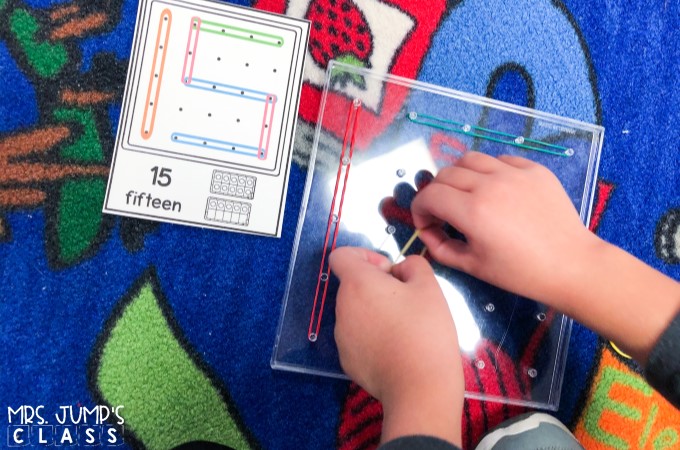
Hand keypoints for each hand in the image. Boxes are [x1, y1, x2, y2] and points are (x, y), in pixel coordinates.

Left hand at [330, 247, 463, 445]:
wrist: (420, 388)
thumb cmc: (425, 331)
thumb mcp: (429, 287)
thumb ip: (412, 265)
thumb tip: (398, 271)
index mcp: (357, 284)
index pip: (341, 255)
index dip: (364, 255)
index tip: (388, 271)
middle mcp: (342, 308)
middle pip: (352, 285)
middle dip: (376, 286)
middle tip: (407, 301)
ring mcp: (342, 337)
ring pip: (356, 312)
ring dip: (375, 311)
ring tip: (405, 327)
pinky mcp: (347, 361)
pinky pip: (357, 337)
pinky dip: (372, 336)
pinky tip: (396, 349)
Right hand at [411, 151, 598, 303]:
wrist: (571, 265)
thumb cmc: (521, 273)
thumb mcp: (473, 267)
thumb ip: (440, 248)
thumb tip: (428, 232)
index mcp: (473, 212)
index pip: (429, 195)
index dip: (420, 210)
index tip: (427, 223)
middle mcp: (490, 184)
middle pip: (445, 174)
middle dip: (436, 193)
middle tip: (444, 213)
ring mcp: (514, 173)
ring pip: (470, 159)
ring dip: (459, 176)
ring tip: (467, 196)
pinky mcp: (534, 169)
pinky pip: (500, 160)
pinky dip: (489, 172)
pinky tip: (496, 191)